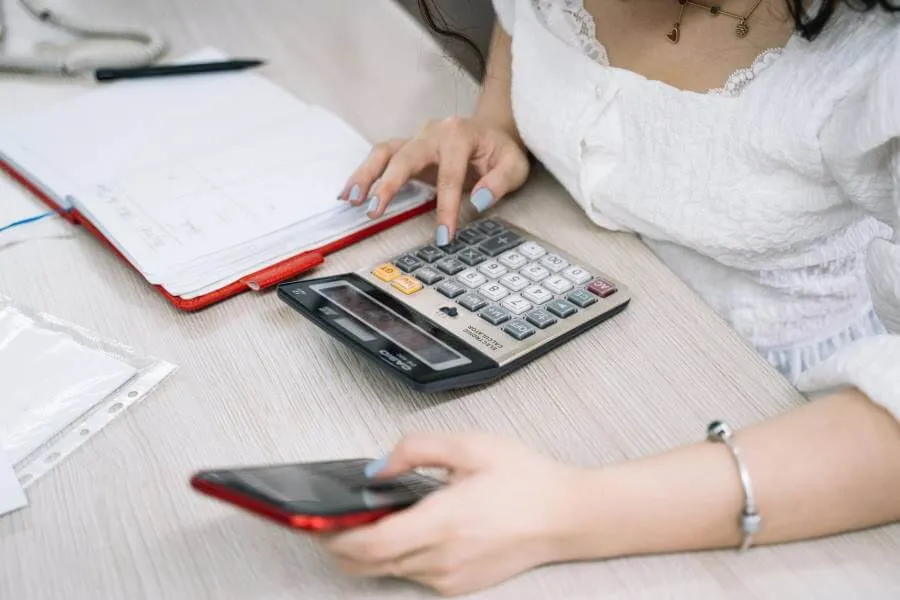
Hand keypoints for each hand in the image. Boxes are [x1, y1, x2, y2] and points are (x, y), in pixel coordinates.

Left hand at [318, 433, 583, 596]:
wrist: (567, 516)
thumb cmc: (525, 479)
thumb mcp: (470, 445)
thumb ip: (416, 449)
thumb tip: (378, 468)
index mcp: (443, 522)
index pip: (368, 545)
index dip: (333, 536)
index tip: (315, 521)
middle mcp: (442, 558)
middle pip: (367, 566)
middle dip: (339, 546)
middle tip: (329, 520)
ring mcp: (450, 578)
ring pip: (387, 571)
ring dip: (368, 551)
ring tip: (369, 519)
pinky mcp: (458, 586)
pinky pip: (412, 575)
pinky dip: (397, 557)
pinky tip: (408, 530)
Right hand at [337, 117, 529, 243]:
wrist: (492, 133)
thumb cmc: (501, 151)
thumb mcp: (514, 166)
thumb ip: (499, 182)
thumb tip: (477, 199)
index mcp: (459, 135)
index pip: (449, 175)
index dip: (446, 208)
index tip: (443, 236)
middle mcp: (433, 132)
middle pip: (405, 157)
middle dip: (389, 185)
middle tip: (375, 211)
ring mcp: (417, 138)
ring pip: (384, 153)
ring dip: (366, 176)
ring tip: (351, 200)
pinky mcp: (407, 148)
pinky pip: (381, 157)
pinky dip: (364, 174)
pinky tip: (350, 193)